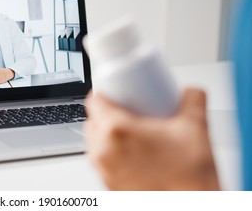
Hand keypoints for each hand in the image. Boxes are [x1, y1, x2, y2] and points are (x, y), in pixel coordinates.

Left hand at [84, 88, 219, 189]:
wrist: (187, 210)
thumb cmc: (186, 180)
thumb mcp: (195, 129)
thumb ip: (192, 100)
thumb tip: (191, 92)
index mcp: (116, 131)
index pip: (94, 100)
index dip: (105, 90)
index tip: (117, 90)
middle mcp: (103, 151)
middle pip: (92, 120)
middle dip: (107, 111)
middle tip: (128, 109)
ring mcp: (103, 170)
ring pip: (95, 141)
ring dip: (107, 132)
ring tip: (132, 131)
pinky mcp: (108, 184)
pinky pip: (101, 160)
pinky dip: (111, 152)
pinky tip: (133, 153)